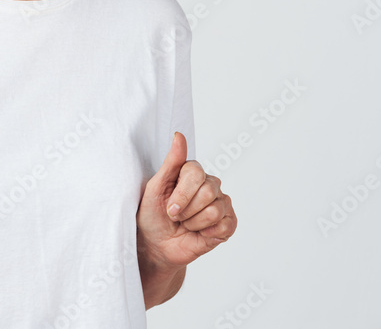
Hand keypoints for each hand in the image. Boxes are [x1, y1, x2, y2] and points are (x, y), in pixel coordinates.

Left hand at [136, 132, 236, 268]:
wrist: (156, 245)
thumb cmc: (152, 215)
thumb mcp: (155, 187)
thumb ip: (171, 161)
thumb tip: (179, 135)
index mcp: (192, 172)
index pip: (196, 173)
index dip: (182, 195)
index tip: (169, 208)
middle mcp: (210, 184)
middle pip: (208, 191)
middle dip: (186, 210)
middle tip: (176, 217)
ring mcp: (221, 203)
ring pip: (215, 210)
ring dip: (194, 223)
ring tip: (186, 225)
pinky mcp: (228, 223)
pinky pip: (227, 225)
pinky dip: (208, 233)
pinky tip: (199, 233)